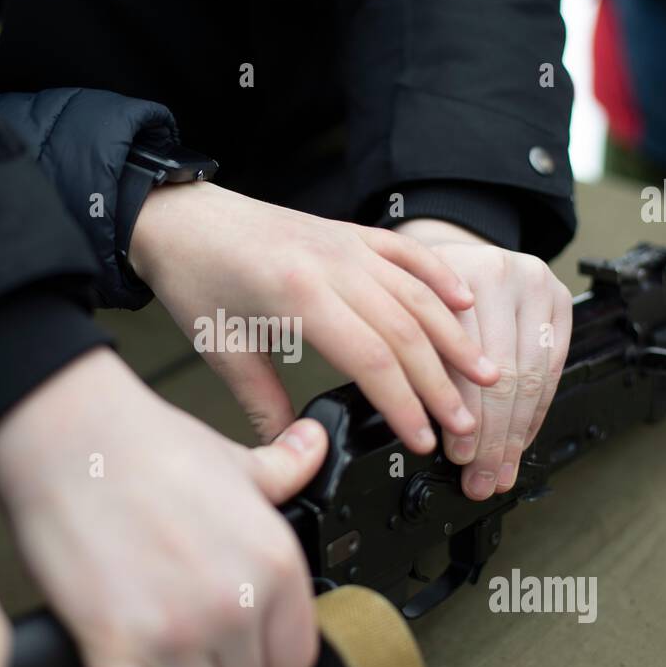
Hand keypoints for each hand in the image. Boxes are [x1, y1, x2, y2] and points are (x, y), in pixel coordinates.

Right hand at [0, 347, 326, 666]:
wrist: (69, 432)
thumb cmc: (143, 443)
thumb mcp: (234, 458)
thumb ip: (283, 469)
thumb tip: (312, 449)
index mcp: (272, 564)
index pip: (296, 657)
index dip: (268, 661)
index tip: (245, 655)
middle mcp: (233, 603)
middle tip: (195, 663)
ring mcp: (174, 629)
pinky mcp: (112, 644)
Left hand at [129, 183, 499, 454]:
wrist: (179, 218)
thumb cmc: (194, 279)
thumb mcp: (223, 351)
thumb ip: (263, 405)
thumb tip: (293, 448)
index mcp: (298, 296)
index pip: (371, 359)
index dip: (404, 405)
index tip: (422, 440)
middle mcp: (332, 265)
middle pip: (406, 331)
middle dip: (441, 384)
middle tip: (466, 424)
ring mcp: (345, 245)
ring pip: (417, 294)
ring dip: (455, 338)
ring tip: (486, 376)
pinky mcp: (349, 234)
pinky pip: (407, 253)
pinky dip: (439, 278)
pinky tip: (465, 304)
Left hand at [396, 219, 572, 499]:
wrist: (450, 253)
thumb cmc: (417, 290)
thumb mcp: (396, 313)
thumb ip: (406, 356)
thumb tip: (420, 427)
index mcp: (443, 272)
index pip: (458, 359)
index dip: (459, 415)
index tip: (456, 457)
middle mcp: (494, 270)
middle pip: (499, 371)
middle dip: (491, 436)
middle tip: (481, 477)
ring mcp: (531, 281)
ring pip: (530, 373)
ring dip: (515, 433)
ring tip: (501, 469)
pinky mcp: (558, 296)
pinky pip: (553, 366)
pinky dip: (536, 409)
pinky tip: (520, 438)